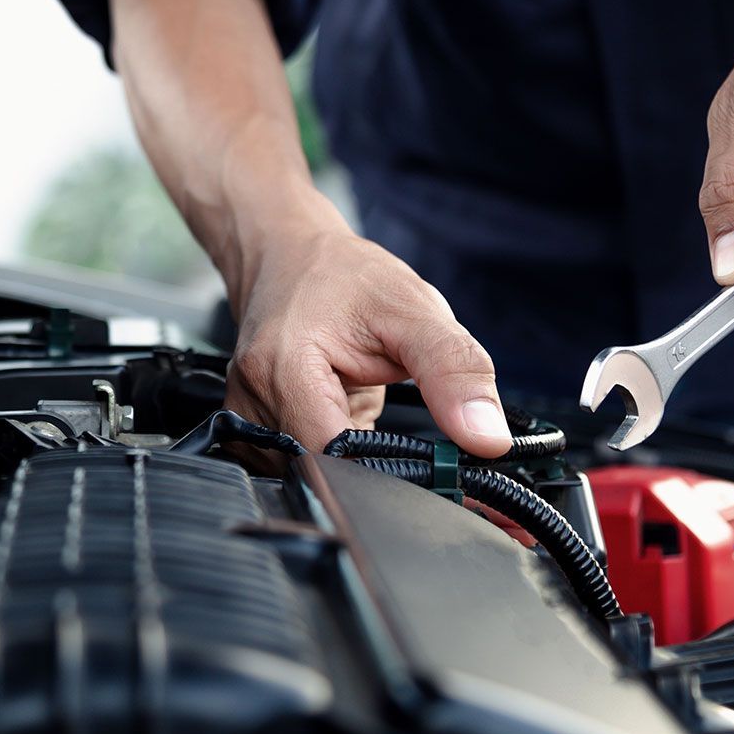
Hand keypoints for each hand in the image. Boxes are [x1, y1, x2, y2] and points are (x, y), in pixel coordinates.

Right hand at [223, 221, 513, 457]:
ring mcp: (246, 418)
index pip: (332, 461)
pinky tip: (344, 415)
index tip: (430, 470)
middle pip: (320, 475)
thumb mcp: (415, 310)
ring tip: (364, 405)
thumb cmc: (344, 277)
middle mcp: (253, 400)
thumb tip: (487, 439)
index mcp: (285, 369)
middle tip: (407, 433)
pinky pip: (298, 466)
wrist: (289, 256)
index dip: (386, 475)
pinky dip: (332, 455)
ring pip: (309, 476)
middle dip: (373, 468)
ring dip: (352, 460)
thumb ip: (454, 372)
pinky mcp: (253, 429)